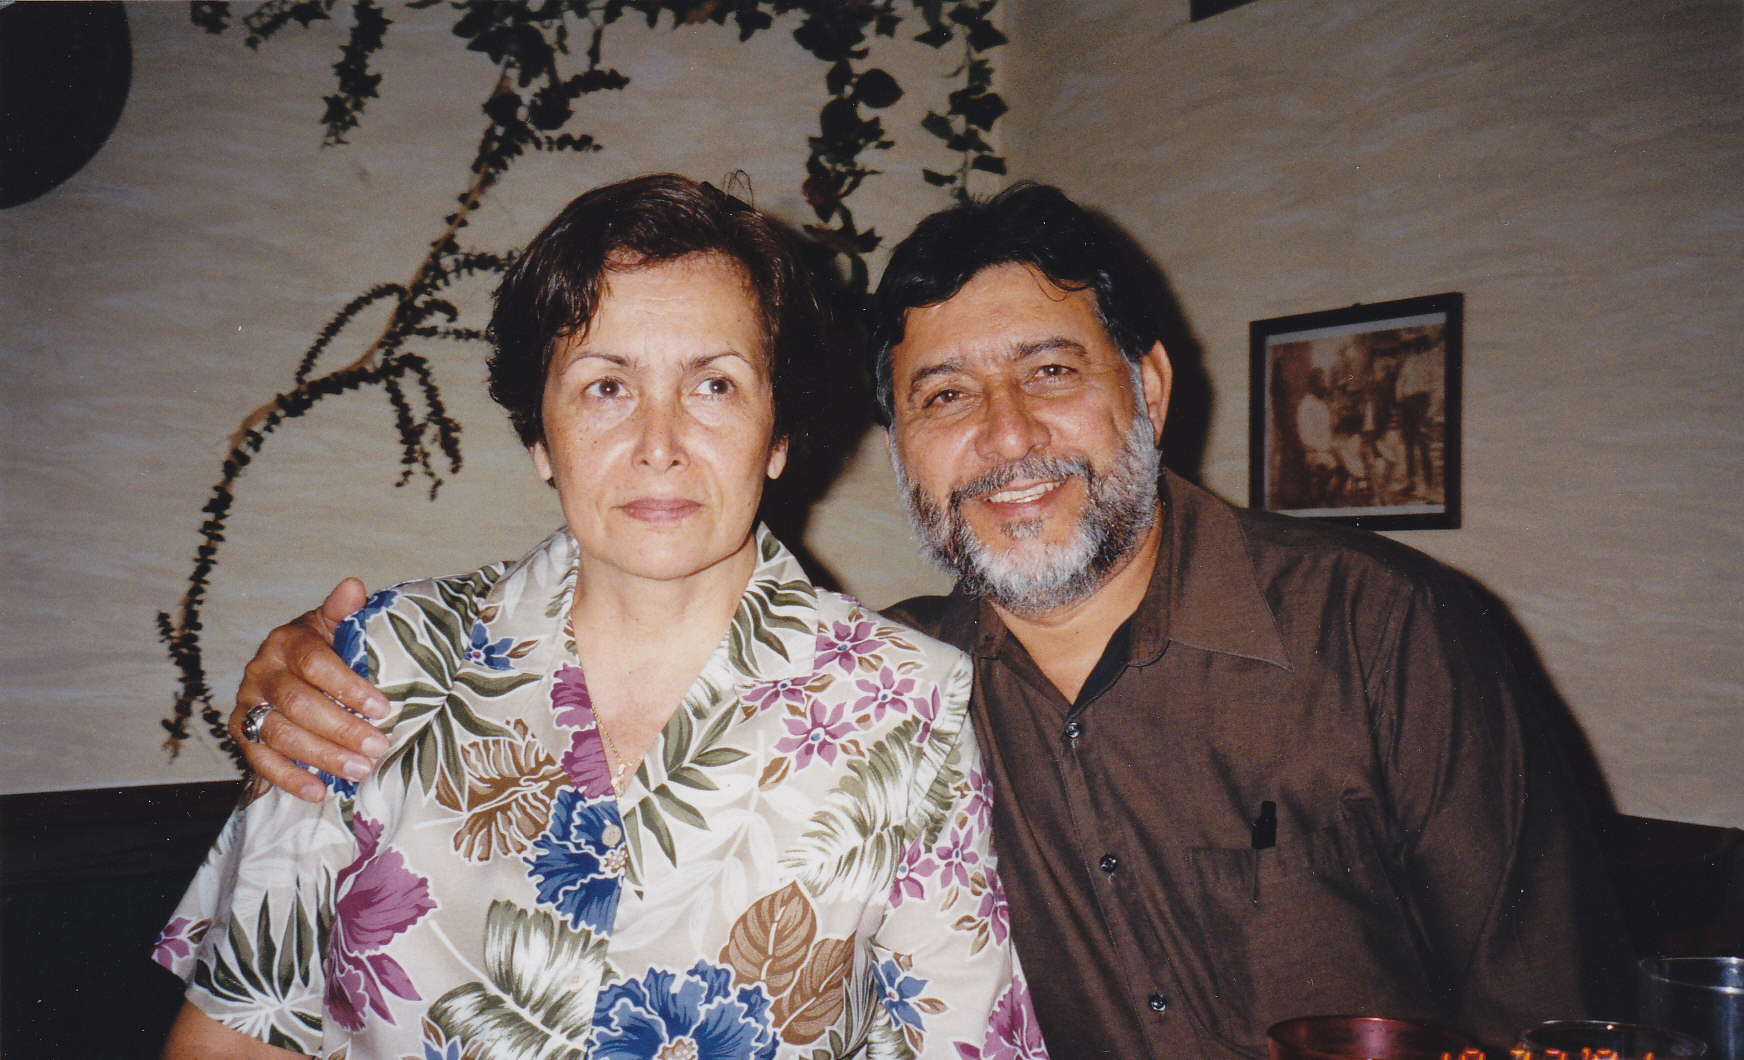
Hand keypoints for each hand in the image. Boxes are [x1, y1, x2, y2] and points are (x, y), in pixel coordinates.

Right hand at [230, 578, 390, 802]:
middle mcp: (261, 671)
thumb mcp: (335, 625)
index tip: (382, 708)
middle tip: (378, 747)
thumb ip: (344, 611)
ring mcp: (248, 703)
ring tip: (359, 771)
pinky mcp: (240, 732)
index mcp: (288, 640)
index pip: (315, 664)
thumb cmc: (324, 647)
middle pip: (299, 704)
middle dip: (341, 729)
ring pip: (281, 734)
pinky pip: (259, 760)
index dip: (347, 687)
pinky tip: (318, 792)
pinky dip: (288, 778)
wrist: (289, 665)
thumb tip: (353, 586)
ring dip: (321, 756)